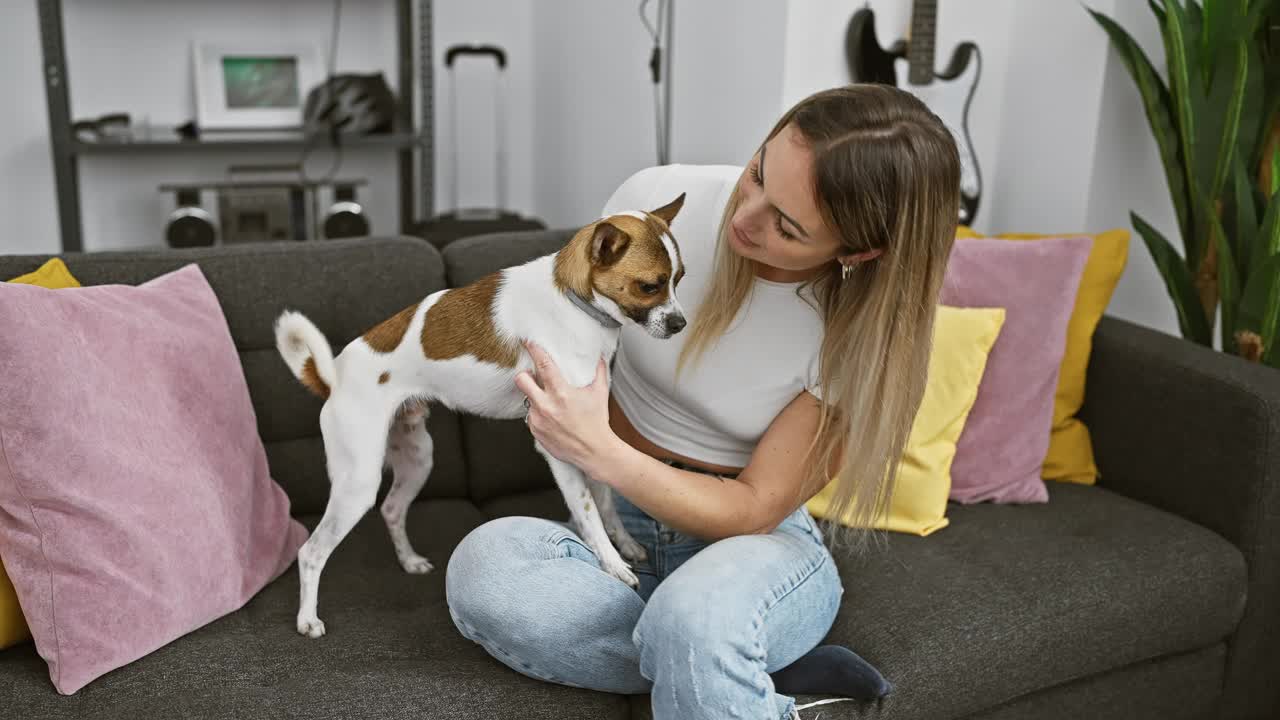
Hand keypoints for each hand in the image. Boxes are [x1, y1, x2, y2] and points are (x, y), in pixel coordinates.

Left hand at [514, 340, 616, 470]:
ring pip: (527, 400)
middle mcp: (546, 406)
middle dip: (524, 374)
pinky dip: (538, 414)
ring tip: (549, 402)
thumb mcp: (600, 394)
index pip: (543, 365)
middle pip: (521, 380)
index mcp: (561, 393)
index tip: (528, 343)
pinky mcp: (535, 432)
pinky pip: (530, 417)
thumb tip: (598, 358)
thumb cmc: (597, 423)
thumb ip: (598, 372)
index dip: (534, 350)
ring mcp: (538, 420)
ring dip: (535, 397)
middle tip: (531, 375)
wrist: (594, 451)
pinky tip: (552, 417)